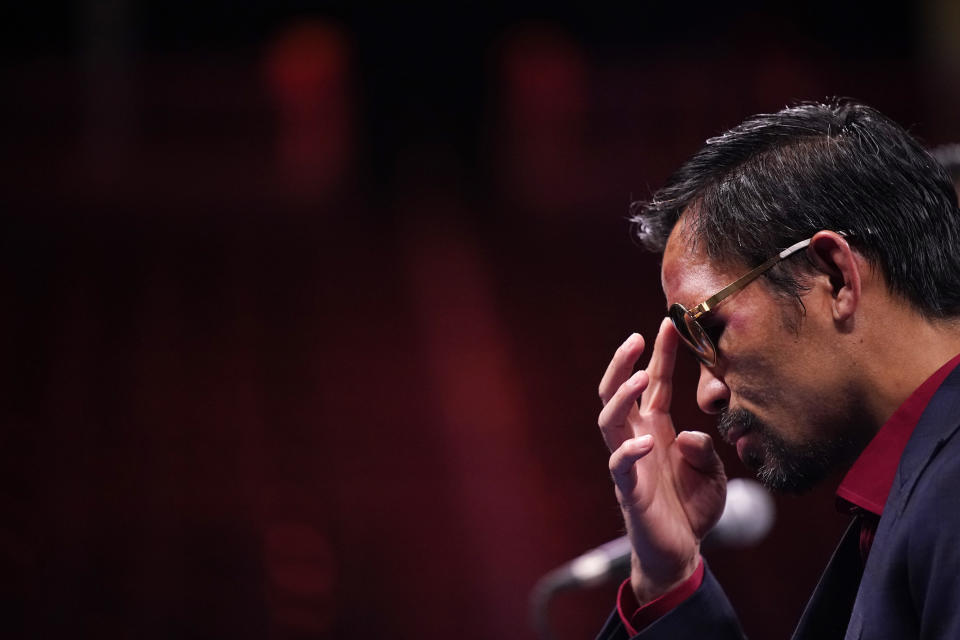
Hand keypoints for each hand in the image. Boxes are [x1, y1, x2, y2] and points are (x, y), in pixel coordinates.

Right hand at [598, 318, 726, 603]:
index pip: (656, 383)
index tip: (669, 322)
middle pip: (617, 392)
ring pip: (610, 420)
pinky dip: (629, 452)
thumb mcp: (712, 472)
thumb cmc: (692, 507)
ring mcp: (629, 462)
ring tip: (640, 377)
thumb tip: (689, 435)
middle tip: (636, 338)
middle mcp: (637, 437)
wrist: (680, 551)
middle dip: (623, 363)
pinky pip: (620, 466)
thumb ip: (704, 450)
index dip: (661, 353)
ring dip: (621, 396)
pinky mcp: (629, 490)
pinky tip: (645, 442)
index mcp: (656, 427)